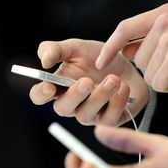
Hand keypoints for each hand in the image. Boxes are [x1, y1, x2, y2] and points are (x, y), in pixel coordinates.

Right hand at [30, 39, 148, 125]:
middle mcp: (71, 105)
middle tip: (87, 81)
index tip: (49, 85)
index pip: (39, 96)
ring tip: (114, 79)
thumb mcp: (76, 47)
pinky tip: (124, 88)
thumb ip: (56, 49)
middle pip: (62, 109)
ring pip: (86, 114)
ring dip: (100, 96)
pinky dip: (117, 103)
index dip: (41, 94)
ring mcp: (90, 115)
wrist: (128, 65)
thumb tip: (43, 61)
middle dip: (74, 95)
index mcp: (58, 87)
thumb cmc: (98, 59)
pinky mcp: (110, 120)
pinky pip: (109, 119)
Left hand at [96, 3, 167, 91]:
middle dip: (156, 69)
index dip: (111, 47)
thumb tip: (126, 50)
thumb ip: (152, 40)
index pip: (125, 28)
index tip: (101, 61)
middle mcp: (164, 22)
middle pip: (138, 59)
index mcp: (164, 13)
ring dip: (166, 79)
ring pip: (148, 74)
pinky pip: (159, 84)